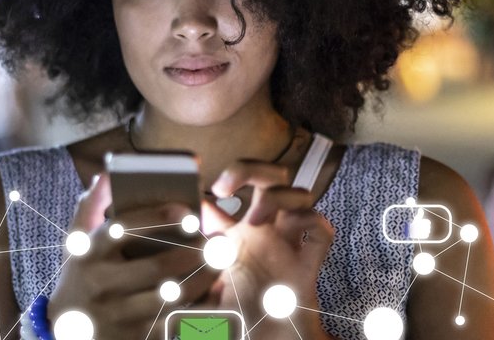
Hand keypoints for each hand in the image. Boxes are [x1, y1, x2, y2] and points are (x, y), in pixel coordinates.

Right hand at [47, 174, 219, 338]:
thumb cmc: (80, 275)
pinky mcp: (134, 336)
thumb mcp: (76, 242)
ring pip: (171, 297)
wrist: (65, 331)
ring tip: (220, 262)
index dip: (157, 218)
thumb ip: (91, 206)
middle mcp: (100, 284)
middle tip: (218, 239)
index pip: (123, 229)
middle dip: (193, 252)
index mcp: (88, 254)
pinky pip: (174, 321)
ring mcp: (118, 314)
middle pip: (156, 267)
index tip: (187, 210)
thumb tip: (107, 175)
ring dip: (202, 278)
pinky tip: (212, 290)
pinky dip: (197, 306)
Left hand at [205, 161, 335, 338]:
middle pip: (267, 177)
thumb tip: (172, 259)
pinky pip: (321, 231)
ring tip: (257, 217)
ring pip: (300, 193)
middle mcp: (263, 236)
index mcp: (234, 239)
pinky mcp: (307, 267)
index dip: (208, 190)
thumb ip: (188, 279)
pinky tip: (292, 235)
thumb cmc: (236, 323)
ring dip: (279, 196)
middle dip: (249, 169)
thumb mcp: (200, 296)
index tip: (194, 193)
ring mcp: (288, 248)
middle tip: (223, 186)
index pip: (223, 198)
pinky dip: (311, 224)